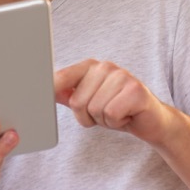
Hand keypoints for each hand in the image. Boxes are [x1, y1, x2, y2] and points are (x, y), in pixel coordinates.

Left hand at [54, 59, 169, 143]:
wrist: (151, 121)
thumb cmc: (117, 110)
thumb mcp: (88, 103)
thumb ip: (68, 95)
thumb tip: (46, 92)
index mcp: (90, 66)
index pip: (62, 78)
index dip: (50, 90)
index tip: (38, 96)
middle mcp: (105, 67)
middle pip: (77, 101)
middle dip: (87, 116)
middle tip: (104, 113)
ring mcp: (122, 76)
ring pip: (94, 109)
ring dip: (103, 120)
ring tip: (117, 114)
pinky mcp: (136, 90)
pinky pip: (110, 114)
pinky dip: (116, 122)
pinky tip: (127, 116)